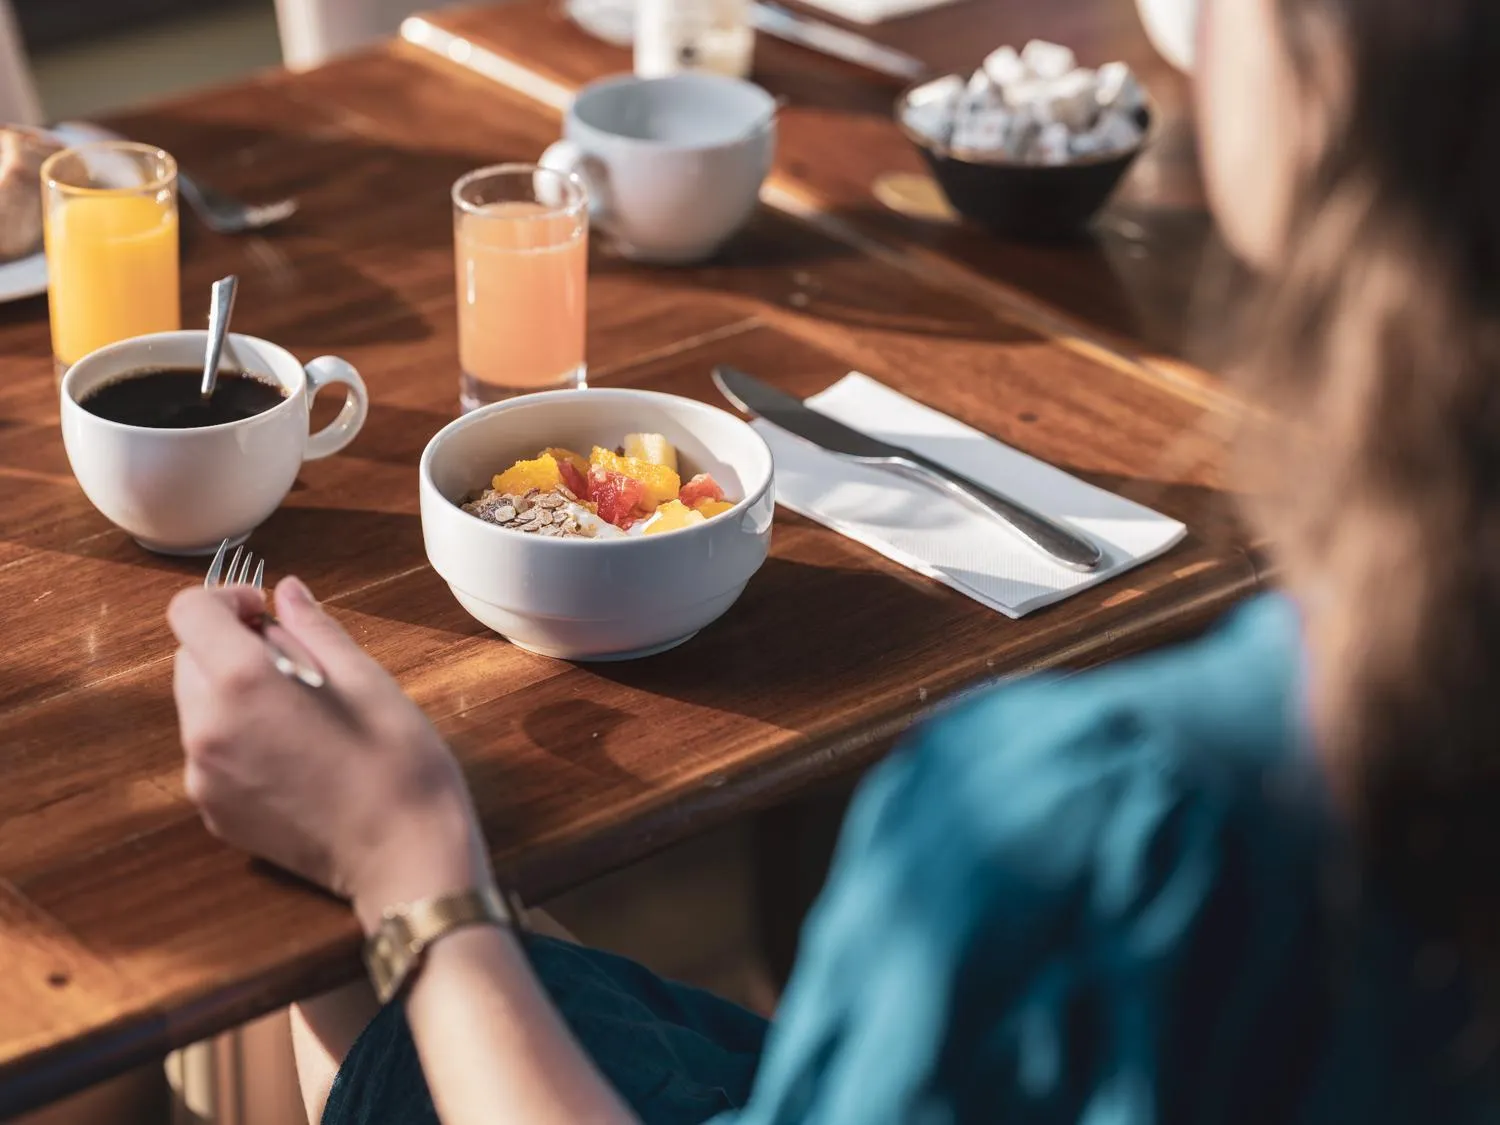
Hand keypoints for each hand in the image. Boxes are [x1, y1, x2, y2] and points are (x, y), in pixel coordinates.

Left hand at [168, 577, 492, 931]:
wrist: (403, 857)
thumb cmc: (398, 765)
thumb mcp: (367, 680)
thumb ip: (315, 629)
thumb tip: (287, 591)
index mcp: (244, 685)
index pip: (189, 612)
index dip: (225, 599)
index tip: (266, 612)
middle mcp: (206, 730)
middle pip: (189, 659)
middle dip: (232, 649)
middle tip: (300, 667)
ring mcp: (204, 777)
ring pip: (198, 707)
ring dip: (234, 695)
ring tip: (302, 717)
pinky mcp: (214, 811)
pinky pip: (209, 753)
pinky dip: (239, 739)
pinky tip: (296, 756)